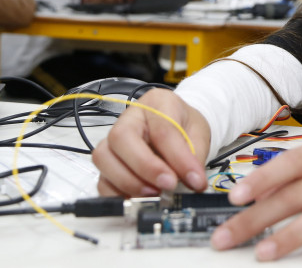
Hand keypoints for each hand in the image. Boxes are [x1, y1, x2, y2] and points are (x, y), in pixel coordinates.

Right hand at [92, 89, 210, 196]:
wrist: (178, 127)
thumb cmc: (185, 126)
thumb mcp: (199, 135)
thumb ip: (195, 157)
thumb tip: (193, 183)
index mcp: (157, 102)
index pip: (163, 128)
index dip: (178, 157)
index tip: (194, 179)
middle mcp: (129, 118)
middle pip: (121, 137)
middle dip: (145, 166)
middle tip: (168, 185)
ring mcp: (113, 140)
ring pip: (104, 158)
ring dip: (129, 182)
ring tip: (155, 193)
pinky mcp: (108, 162)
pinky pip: (102, 180)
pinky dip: (118, 194)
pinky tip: (139, 199)